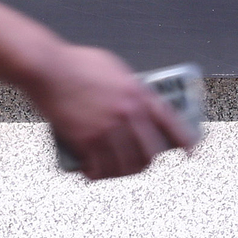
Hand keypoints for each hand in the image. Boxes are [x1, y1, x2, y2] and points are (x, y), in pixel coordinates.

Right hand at [22, 45, 196, 179]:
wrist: (47, 68)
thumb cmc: (75, 63)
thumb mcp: (114, 68)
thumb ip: (128, 87)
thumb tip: (135, 102)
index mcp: (137, 92)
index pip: (170, 122)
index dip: (184, 140)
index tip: (190, 151)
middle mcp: (127, 113)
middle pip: (149, 151)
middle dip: (148, 162)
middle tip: (142, 164)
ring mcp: (107, 128)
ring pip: (125, 165)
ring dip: (122, 172)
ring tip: (115, 171)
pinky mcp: (86, 139)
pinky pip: (99, 167)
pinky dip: (97, 173)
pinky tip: (93, 171)